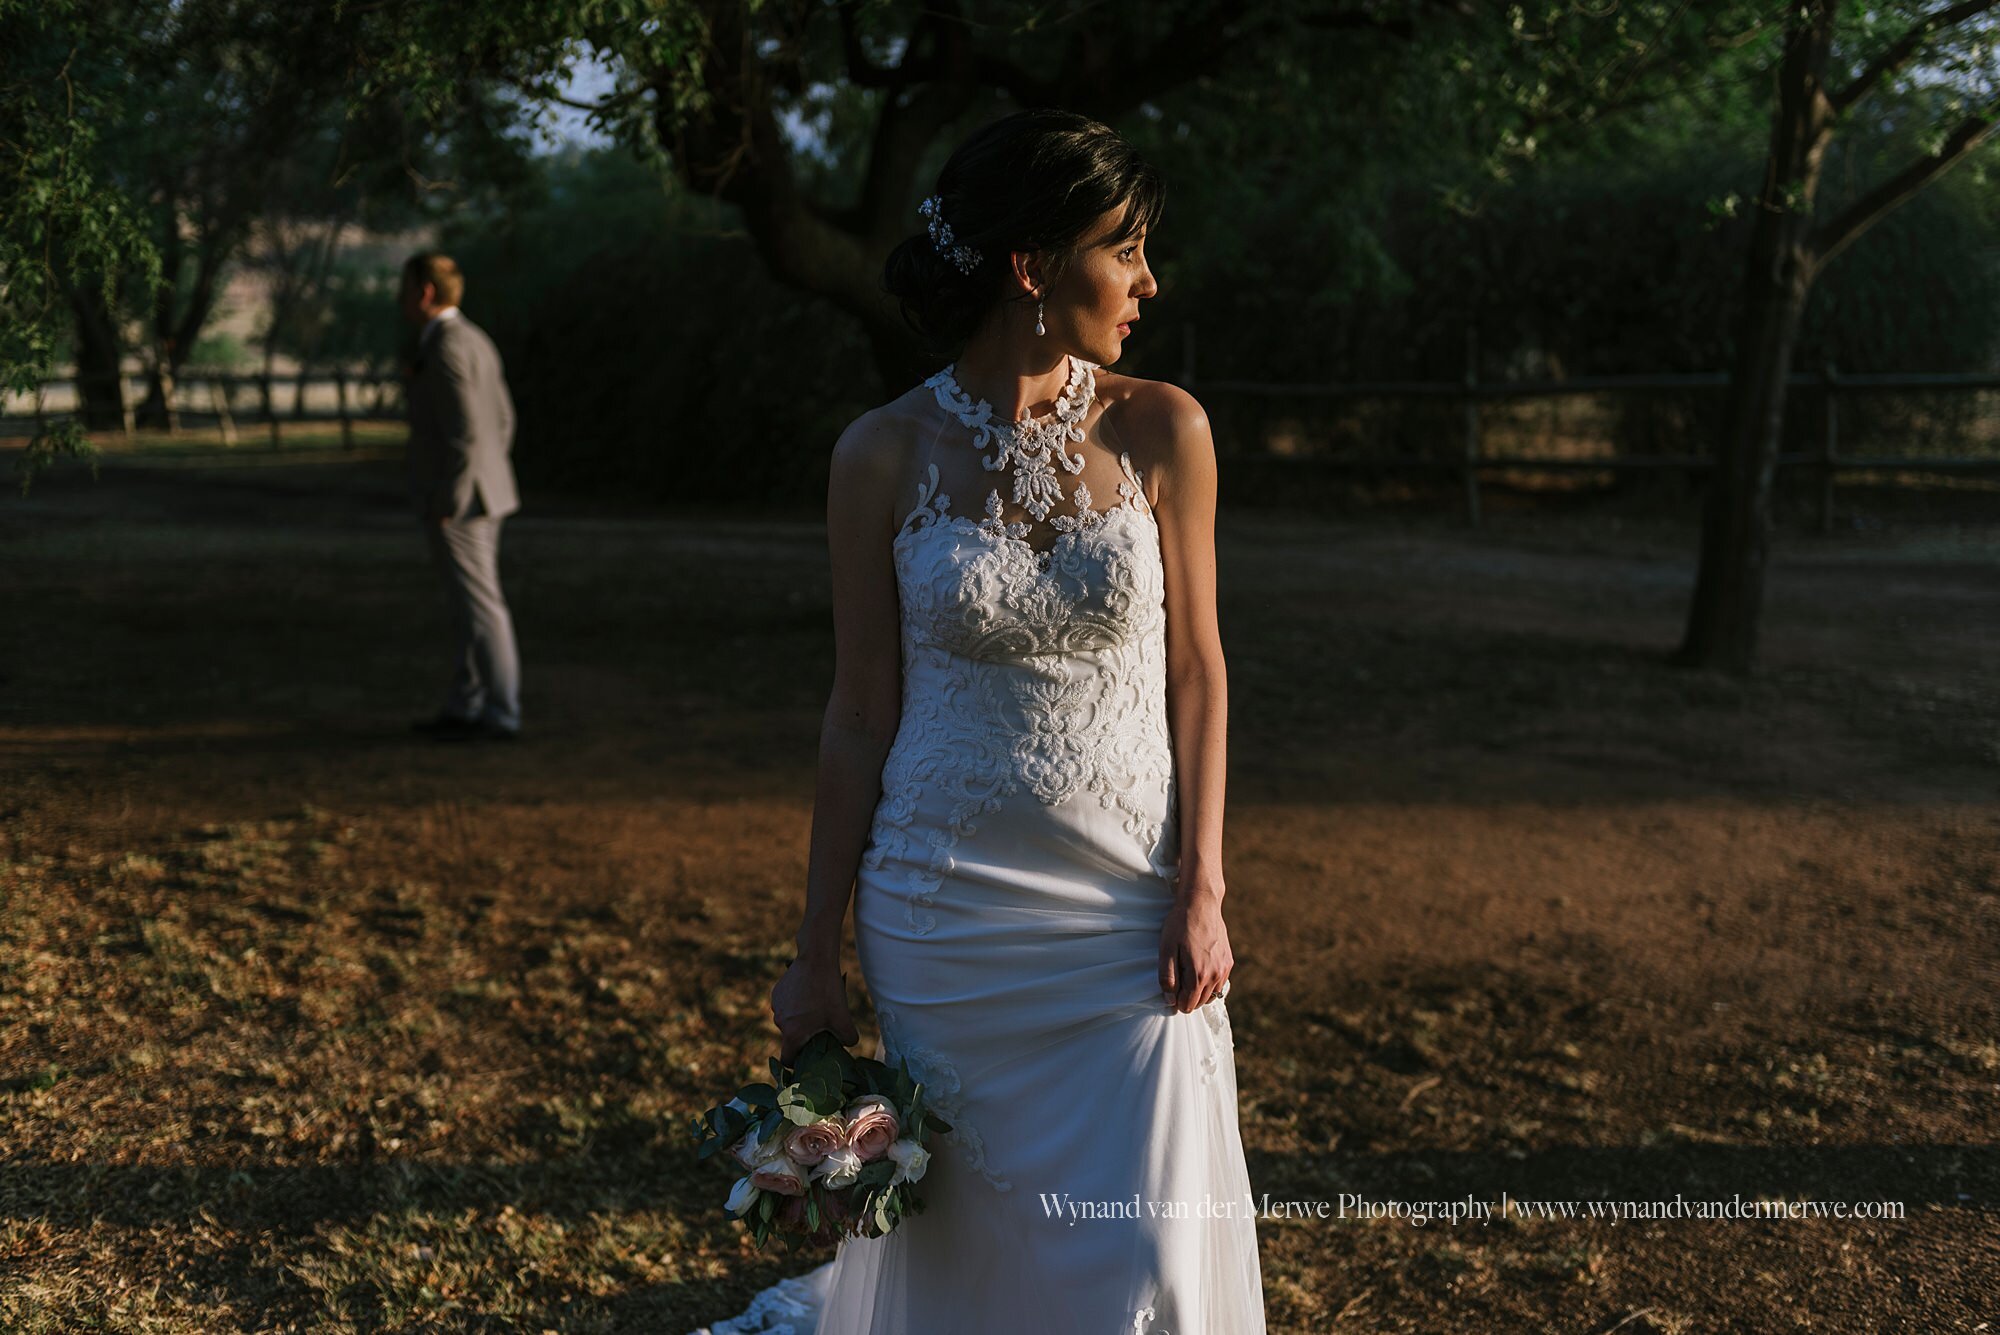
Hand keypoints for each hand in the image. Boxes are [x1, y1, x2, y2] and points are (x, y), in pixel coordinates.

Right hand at [771, 955, 859, 1063]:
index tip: (807, 1058)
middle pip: (790, 1037)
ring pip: (788, 1020)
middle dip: (804, 1035)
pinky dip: (795, 1004)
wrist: (816, 960)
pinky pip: (785, 1006)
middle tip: (821, 1025)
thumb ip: (848, 1039)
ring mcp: (776, 1006)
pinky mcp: (776, 993)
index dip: (797, 1062)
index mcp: (792, 1033)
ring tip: (817, 1006)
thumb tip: (847, 1045)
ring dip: (799, 1018)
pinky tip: (809, 994)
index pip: (787, 1059)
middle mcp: (779, 1022)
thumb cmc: (828, 992)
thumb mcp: (844, 1019)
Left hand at [1158, 890, 1233, 1013]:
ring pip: (1211, 995)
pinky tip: (1200, 969)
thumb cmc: (1180, 925)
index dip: (1176, 1001)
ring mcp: (1224, 968)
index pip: (1188, 1005)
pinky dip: (1210, 983)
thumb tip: (1170, 1000)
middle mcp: (1215, 975)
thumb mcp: (1166, 950)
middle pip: (1200, 1002)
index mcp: (1198, 975)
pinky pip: (1220, 983)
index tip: (1170, 988)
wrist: (1201, 903)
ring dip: (1199, 992)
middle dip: (1187, 997)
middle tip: (1176, 979)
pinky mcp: (1228, 961)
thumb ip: (1167, 977)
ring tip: (1187, 974)